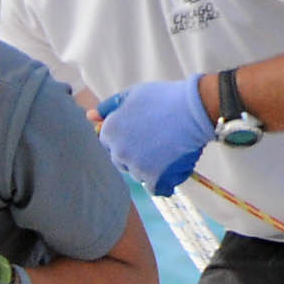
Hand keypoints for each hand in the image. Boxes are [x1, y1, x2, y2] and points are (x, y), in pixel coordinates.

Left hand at [93, 76, 213, 196]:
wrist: (193, 110)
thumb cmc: (163, 98)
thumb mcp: (132, 95)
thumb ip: (109, 107)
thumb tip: (89, 116)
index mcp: (110, 132)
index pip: (109, 145)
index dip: (126, 139)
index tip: (142, 134)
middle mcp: (119, 153)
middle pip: (122, 162)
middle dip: (135, 156)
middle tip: (155, 141)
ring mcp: (137, 167)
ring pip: (140, 175)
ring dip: (150, 168)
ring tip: (168, 149)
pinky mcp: (156, 179)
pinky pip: (157, 188)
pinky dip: (164, 182)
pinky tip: (173, 169)